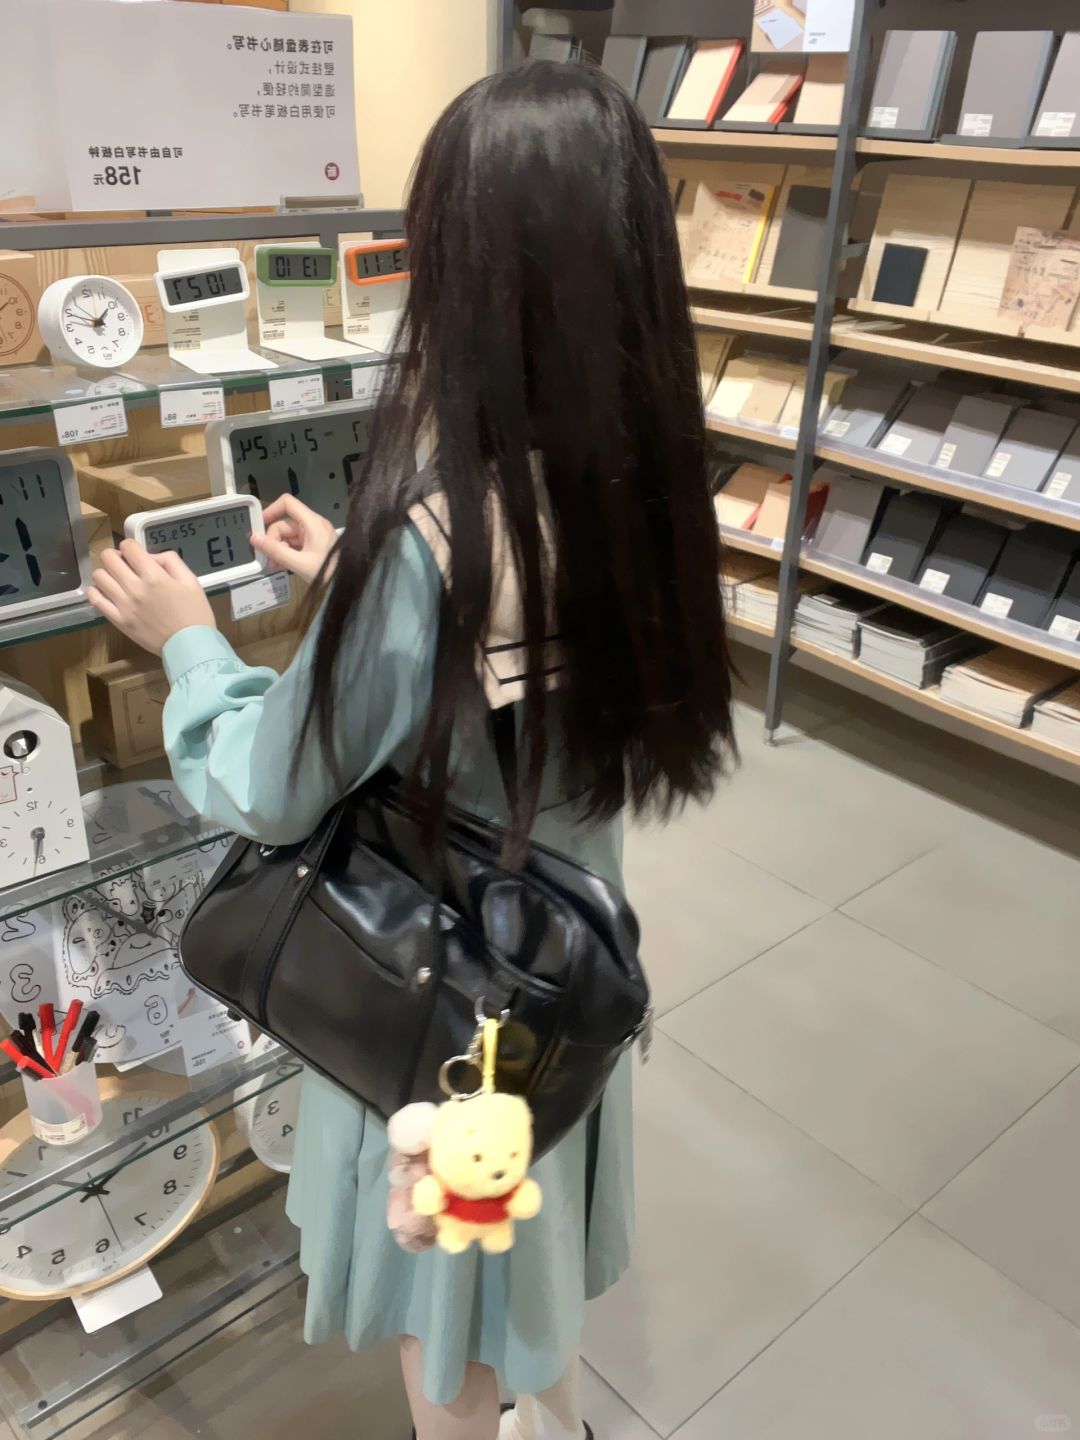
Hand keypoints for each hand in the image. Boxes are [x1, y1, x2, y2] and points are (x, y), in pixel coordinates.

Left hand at [86, 541, 215, 654]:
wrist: (190, 646)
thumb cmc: (194, 613)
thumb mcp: (191, 580)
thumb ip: (170, 561)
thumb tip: (149, 557)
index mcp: (154, 576)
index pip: (128, 546)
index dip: (131, 547)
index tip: (137, 555)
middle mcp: (135, 588)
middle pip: (108, 558)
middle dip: (116, 556)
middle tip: (125, 566)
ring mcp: (123, 605)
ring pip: (98, 576)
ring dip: (107, 573)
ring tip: (117, 580)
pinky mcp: (118, 620)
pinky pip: (95, 600)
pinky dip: (96, 591)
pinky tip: (106, 592)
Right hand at [250, 495, 336, 582]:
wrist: (346, 586)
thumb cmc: (328, 573)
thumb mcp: (299, 563)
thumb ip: (275, 551)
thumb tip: (254, 538)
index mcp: (312, 523)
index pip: (288, 503)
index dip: (271, 510)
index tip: (259, 525)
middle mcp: (313, 525)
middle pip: (284, 524)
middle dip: (273, 541)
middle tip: (269, 559)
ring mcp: (313, 536)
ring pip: (287, 536)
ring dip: (278, 550)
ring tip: (276, 566)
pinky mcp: (313, 546)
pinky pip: (294, 545)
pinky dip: (286, 554)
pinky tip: (282, 566)